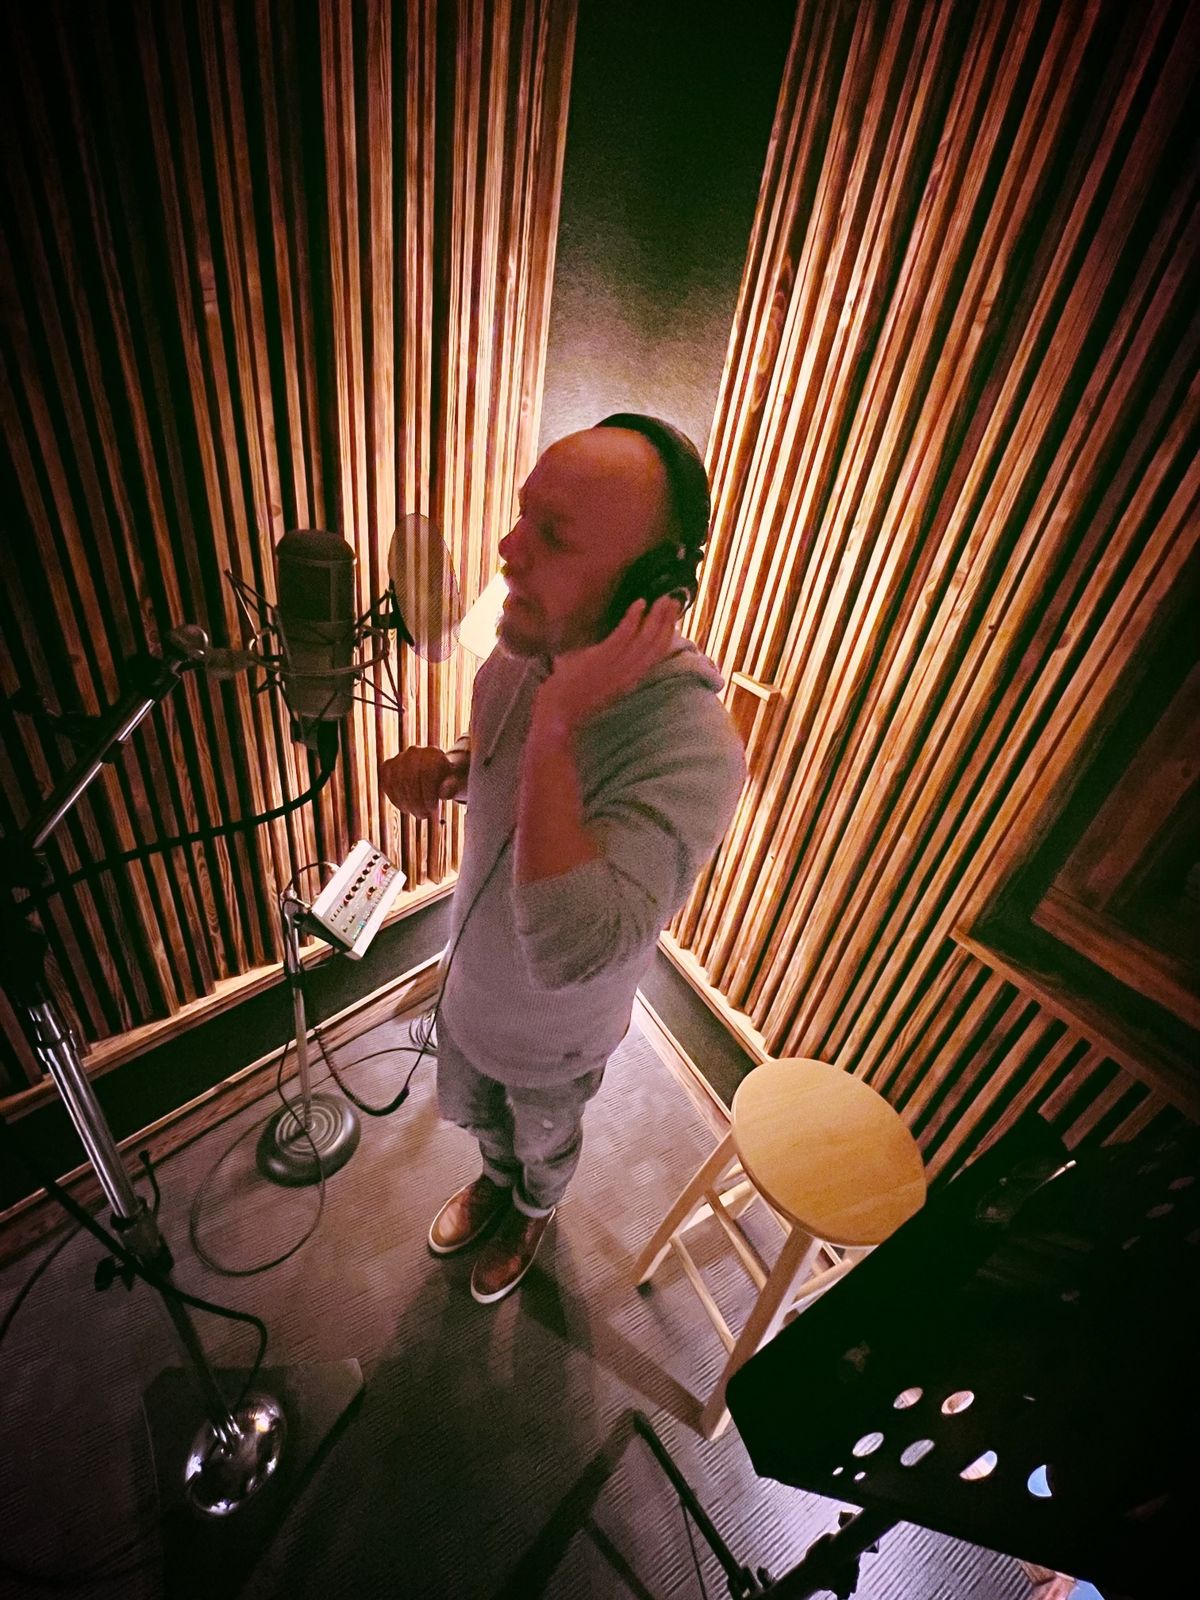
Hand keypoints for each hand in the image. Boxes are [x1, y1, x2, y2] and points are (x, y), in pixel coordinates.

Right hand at [380, 746, 466, 821]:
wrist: (436, 773)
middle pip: (409, 779)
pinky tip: (407, 808)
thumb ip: (453, 787)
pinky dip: (396, 799)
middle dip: (416, 801)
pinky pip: (387, 784)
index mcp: (433, 753)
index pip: (426, 773)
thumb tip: (444, 793)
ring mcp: (399, 758)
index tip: (433, 808)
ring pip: (397, 783)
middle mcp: (414, 752)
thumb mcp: (456, 784)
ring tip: (418, 813)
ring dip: (406, 803)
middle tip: (424, 815)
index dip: (428, 794)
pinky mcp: (388, 766)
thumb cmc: (449, 781)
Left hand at [533, 595, 681, 737]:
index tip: (674, 615)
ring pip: (646, 639)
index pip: (658, 653)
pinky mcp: (603, 658)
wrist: (559, 708)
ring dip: (657, 616)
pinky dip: (634, 617)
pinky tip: (639, 602)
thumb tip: (618, 637)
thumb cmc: (574, 690)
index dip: (669, 633)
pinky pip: (624, 635)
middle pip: (657, 644)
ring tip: (663, 598)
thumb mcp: (602, 674)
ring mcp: (617, 666)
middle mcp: (630, 673)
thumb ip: (613, 659)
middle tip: (674, 600)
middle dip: (668, 621)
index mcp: (632, 678)